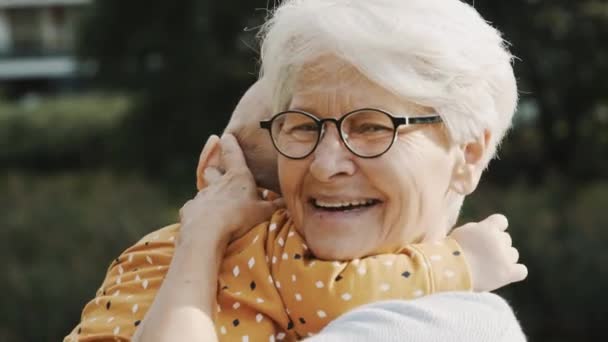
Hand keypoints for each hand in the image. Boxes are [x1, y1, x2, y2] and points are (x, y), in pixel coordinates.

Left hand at [179, 134, 281, 249]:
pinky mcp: (189, 210)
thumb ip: (275, 206)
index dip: (230, 144)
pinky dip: (200, 212)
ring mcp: (201, 196)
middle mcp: (217, 183)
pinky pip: (195, 208)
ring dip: (210, 195)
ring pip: (205, 191)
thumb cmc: (239, 218)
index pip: (232, 154)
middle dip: (214, 169)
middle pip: (211, 170)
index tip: (227, 136)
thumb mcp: (263, 213)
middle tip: (216, 170)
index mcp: (237, 177)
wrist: (206, 232)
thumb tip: (287, 200)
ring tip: (216, 207)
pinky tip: (204, 222)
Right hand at [449, 214, 527, 291]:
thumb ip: (476, 230)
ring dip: (504, 258)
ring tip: (488, 267)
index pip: (501, 221)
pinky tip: (504, 275)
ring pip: (513, 254)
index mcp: (488, 227)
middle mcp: (500, 240)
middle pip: (506, 239)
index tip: (486, 235)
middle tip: (481, 255)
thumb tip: (483, 230)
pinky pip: (521, 271)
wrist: (451, 270)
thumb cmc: (450, 251)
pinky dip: (515, 272)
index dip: (496, 227)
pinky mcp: (508, 273)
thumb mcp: (461, 232)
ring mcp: (505, 257)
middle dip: (496, 245)